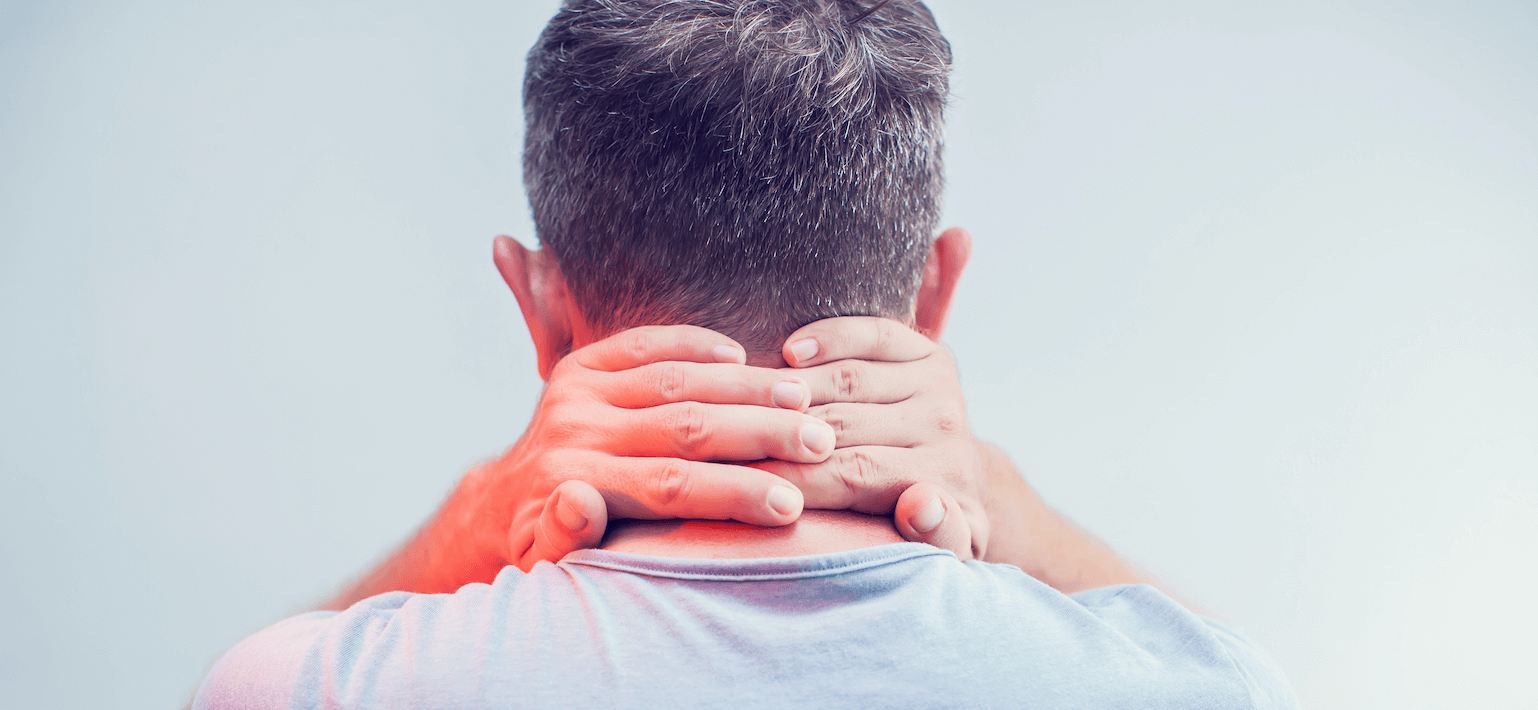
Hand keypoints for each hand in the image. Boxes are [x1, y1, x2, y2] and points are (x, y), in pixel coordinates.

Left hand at [483, 325, 837, 570]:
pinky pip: (646, 344)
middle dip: (760, 435)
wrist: (503, 501)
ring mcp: (576, 391)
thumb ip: (563, 536)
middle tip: (821, 443)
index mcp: (572, 481)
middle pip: (684, 427)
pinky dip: (695, 345)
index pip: (670, 486)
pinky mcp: (580, 364)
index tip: (793, 506)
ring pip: (677, 381)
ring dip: (745, 387)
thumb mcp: (545, 560)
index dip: (735, 494)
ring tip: (803, 400)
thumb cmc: (545, 544)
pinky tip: (742, 358)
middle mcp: (573, 429)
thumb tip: (579, 501)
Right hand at [760, 316, 990, 559]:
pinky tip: (790, 352)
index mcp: (944, 478)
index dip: (792, 478)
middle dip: (779, 433)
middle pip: (845, 424)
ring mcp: (938, 383)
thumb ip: (939, 539)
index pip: (854, 475)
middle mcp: (944, 426)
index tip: (743, 483)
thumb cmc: (928, 528)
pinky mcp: (929, 351)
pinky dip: (831, 337)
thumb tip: (922, 503)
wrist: (961, 484)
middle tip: (725, 440)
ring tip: (742, 401)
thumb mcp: (945, 550)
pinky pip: (875, 334)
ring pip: (849, 379)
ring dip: (792, 388)